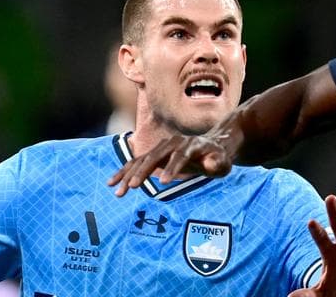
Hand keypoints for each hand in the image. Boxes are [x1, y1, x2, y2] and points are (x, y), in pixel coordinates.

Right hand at [108, 131, 235, 196]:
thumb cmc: (219, 158)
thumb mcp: (223, 162)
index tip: (164, 183)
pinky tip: (112, 183)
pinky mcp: (154, 154)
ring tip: (118, 192)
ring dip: (128, 174)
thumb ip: (217, 163)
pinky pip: (136, 162)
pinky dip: (124, 172)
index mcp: (191, 144)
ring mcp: (162, 147)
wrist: (211, 145)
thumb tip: (212, 164)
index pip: (180, 156)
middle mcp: (173, 143)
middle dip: (143, 172)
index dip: (172, 168)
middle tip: (132, 188)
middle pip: (155, 156)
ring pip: (141, 159)